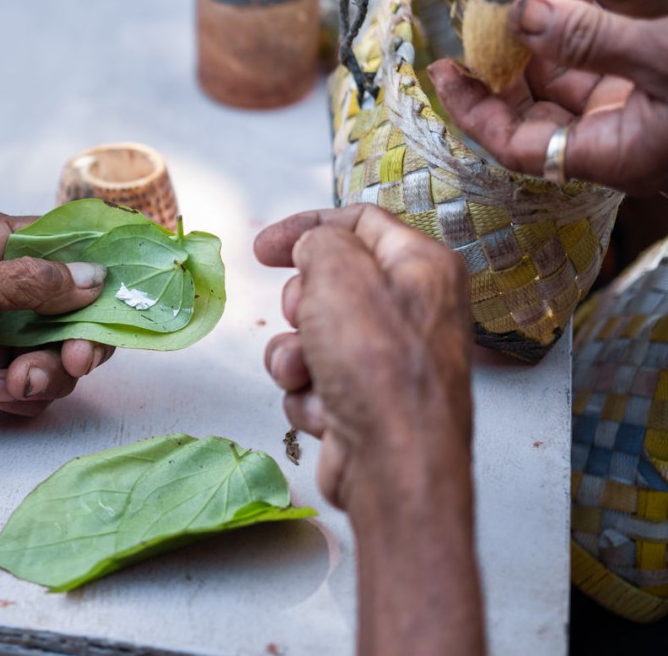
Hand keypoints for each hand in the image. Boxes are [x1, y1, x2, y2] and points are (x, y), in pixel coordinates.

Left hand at [0, 211, 113, 451]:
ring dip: (49, 372)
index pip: (63, 242)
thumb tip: (94, 278)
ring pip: (58, 351)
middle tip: (78, 358)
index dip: (102, 263)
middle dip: (80, 335)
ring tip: (18, 384)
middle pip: (72, 305)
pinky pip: (33, 385)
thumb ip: (34, 283)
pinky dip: (24, 395)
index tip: (138, 284)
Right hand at [254, 205, 473, 513]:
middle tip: (304, 317)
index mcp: (424, 267)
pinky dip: (308, 393)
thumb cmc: (378, 367)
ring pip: (313, 335)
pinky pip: (315, 379)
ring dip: (294, 355)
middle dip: (300, 304)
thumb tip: (314, 250)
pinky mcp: (367, 400)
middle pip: (330, 282)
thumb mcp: (339, 274)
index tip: (264, 248)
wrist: (393, 466)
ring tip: (305, 373)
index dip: (307, 227)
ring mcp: (390, 359)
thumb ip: (320, 241)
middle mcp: (414, 310)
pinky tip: (325, 409)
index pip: (360, 222)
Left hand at [428, 0, 667, 194]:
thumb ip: (590, 39)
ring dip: (548, 19)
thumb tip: (518, 17)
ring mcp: (632, 113)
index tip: (443, 67)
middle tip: (494, 1)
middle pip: (530, 105)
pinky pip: (601, 52)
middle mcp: (614, 140)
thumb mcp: (666, 57)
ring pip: (565, 70)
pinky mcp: (650, 84)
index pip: (512, 144)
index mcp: (611, 156)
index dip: (471, 107)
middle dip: (507, 49)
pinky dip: (586, 14)